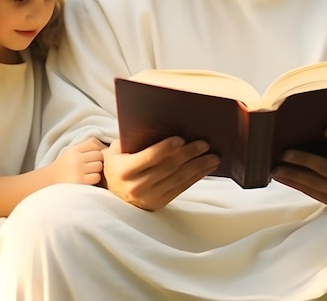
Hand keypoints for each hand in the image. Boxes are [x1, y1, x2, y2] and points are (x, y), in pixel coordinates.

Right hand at [51, 137, 104, 185]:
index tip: (92, 156)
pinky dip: (94, 178)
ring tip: (89, 172)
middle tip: (92, 165)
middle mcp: (76, 159)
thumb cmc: (64, 166)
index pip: (93, 144)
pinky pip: (96, 177)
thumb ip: (85, 147)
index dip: (96, 149)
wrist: (49, 181)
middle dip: (98, 160)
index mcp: (74, 150)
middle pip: (99, 155)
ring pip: (99, 166)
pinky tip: (88, 179)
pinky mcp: (80, 182)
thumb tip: (104, 144)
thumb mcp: (71, 152)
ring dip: (97, 170)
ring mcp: (78, 170)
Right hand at [102, 137, 220, 210]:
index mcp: (124, 170)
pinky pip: (182, 188)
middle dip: (189, 154)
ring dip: (198, 167)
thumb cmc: (118, 162)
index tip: (181, 139)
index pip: (149, 157)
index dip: (165, 148)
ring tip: (214, 157)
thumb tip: (163, 124)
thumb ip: (135, 140)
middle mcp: (136, 186)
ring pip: (179, 179)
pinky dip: (196, 177)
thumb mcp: (118, 150)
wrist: (113, 192)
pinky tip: (207, 167)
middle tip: (204, 143)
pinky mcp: (159, 203)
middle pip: (168, 167)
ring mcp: (149, 197)